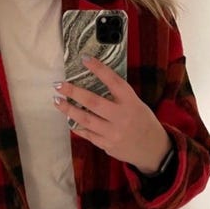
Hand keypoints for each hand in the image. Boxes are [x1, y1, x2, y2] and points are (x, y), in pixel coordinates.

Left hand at [52, 55, 171, 174]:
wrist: (152, 149)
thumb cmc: (142, 122)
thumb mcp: (136, 104)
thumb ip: (118, 97)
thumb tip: (92, 84)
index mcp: (130, 102)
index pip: (113, 81)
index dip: (98, 69)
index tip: (84, 59)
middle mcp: (121, 117)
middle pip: (93, 102)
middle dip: (73, 92)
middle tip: (59, 85)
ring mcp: (113, 133)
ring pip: (85, 120)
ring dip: (69, 109)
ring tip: (57, 101)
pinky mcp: (107, 145)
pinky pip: (87, 134)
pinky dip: (77, 126)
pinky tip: (69, 120)